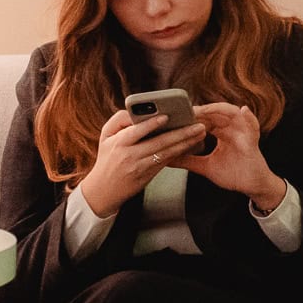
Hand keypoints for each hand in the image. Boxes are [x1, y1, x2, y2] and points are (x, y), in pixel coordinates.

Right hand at [74, 107, 208, 216]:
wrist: (103, 190)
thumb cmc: (107, 158)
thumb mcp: (106, 136)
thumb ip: (120, 120)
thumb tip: (138, 111)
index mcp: (119, 143)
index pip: (136, 131)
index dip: (151, 124)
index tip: (166, 116)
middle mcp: (130, 155)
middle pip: (159, 142)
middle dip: (181, 133)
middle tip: (198, 125)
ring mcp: (141, 167)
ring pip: (166, 153)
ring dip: (186, 143)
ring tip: (200, 134)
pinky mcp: (148, 176)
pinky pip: (166, 162)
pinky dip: (179, 153)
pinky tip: (191, 145)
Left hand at [182, 103, 287, 211]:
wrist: (251, 186)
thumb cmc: (234, 174)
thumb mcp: (206, 167)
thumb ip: (188, 161)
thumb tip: (168, 158)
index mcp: (222, 133)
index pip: (206, 119)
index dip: (193, 116)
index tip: (178, 116)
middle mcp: (232, 129)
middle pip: (216, 113)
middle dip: (201, 110)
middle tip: (185, 110)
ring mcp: (243, 133)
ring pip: (232, 113)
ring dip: (218, 109)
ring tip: (204, 109)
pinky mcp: (252, 140)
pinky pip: (253, 126)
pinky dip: (250, 117)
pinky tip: (244, 110)